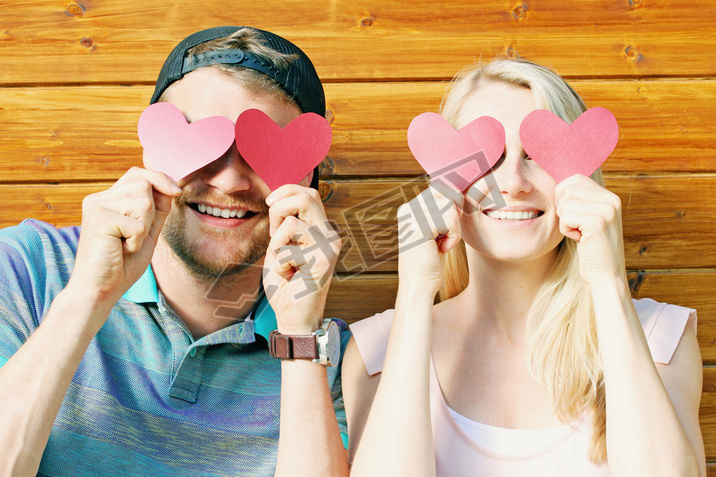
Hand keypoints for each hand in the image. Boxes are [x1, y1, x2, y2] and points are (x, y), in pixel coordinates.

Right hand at [68, 167, 180, 307]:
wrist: (100, 289)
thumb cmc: (122, 263)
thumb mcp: (147, 230)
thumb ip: (157, 208)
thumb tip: (172, 186)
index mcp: (109, 198)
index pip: (138, 174)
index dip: (160, 179)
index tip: (176, 192)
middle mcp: (99, 198)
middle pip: (144, 183)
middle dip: (151, 212)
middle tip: (134, 235)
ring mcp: (96, 206)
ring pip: (144, 202)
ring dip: (143, 228)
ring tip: (126, 243)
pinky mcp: (99, 218)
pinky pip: (138, 224)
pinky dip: (136, 241)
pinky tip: (121, 250)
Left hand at [262, 185, 341, 333]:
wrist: (293, 315)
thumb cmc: (286, 283)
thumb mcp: (281, 245)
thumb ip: (284, 224)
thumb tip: (278, 199)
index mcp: (320, 228)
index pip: (309, 193)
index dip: (286, 191)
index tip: (271, 204)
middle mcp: (330, 234)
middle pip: (307, 197)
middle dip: (279, 210)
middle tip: (273, 232)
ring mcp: (329, 247)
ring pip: (292, 224)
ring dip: (276, 243)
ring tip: (283, 260)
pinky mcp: (323, 261)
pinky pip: (286, 250)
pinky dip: (279, 263)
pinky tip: (288, 275)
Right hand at [396, 181, 462, 295]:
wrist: (419, 285)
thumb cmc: (430, 261)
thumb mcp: (437, 231)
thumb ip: (442, 210)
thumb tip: (457, 190)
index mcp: (409, 208)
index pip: (440, 191)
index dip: (451, 209)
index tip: (445, 230)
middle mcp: (408, 208)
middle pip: (447, 197)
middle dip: (453, 219)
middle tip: (444, 238)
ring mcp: (412, 216)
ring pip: (451, 208)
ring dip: (454, 229)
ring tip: (442, 244)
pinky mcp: (420, 226)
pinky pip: (450, 220)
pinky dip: (454, 237)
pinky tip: (442, 249)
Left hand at [555, 174, 625, 285]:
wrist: (606, 276)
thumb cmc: (592, 249)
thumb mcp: (588, 219)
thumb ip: (580, 201)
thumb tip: (558, 184)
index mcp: (610, 197)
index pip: (575, 179)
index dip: (564, 197)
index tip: (572, 216)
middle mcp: (611, 199)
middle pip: (567, 188)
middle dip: (563, 209)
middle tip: (575, 226)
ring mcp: (607, 210)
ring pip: (565, 203)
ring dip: (565, 221)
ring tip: (580, 234)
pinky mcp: (598, 222)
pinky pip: (565, 216)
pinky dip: (566, 230)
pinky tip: (580, 240)